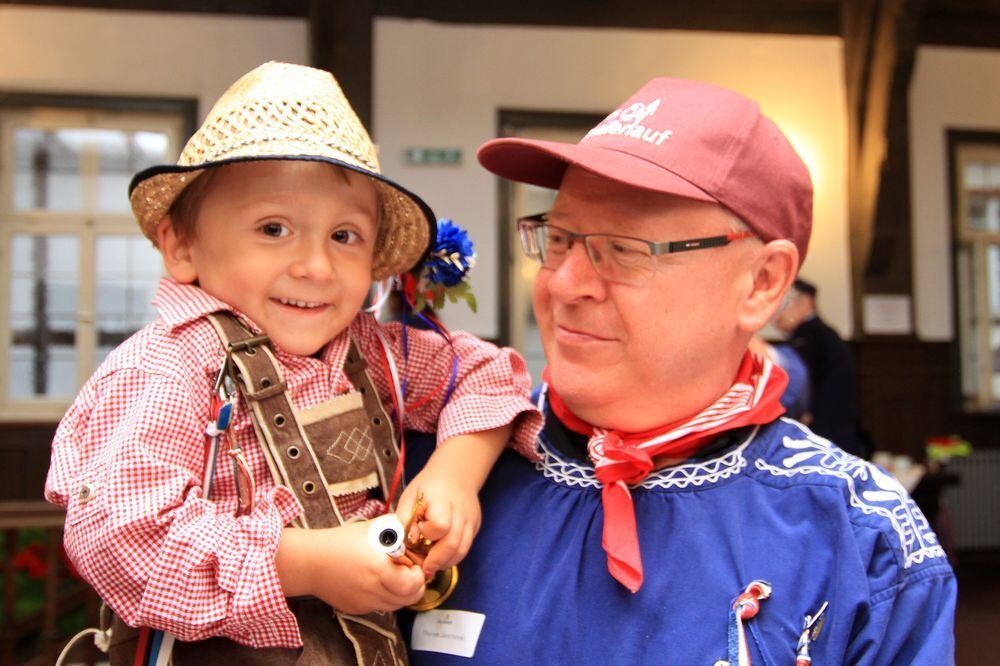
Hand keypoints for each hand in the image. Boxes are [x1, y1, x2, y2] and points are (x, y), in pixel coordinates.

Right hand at [275, 523, 425, 613]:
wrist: (310, 561)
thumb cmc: (340, 542)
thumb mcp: (373, 528)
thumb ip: (398, 528)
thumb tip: (416, 532)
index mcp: (378, 570)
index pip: (413, 585)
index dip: (418, 575)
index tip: (412, 564)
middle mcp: (373, 591)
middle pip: (409, 599)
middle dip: (414, 585)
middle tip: (407, 570)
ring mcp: (364, 603)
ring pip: (396, 605)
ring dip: (400, 592)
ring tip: (392, 574)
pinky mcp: (357, 608)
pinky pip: (379, 607)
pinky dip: (384, 596)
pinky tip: (375, 580)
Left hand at [397, 466, 480, 576]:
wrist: (456, 473)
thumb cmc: (428, 486)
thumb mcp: (410, 495)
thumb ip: (404, 519)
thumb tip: (402, 544)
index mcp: (442, 499)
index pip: (441, 524)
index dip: (428, 533)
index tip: (419, 530)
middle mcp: (461, 511)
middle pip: (454, 543)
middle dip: (436, 560)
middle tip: (423, 568)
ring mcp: (471, 520)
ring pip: (462, 550)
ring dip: (445, 562)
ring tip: (431, 565)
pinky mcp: (475, 526)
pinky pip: (465, 548)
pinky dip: (452, 557)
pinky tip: (440, 557)